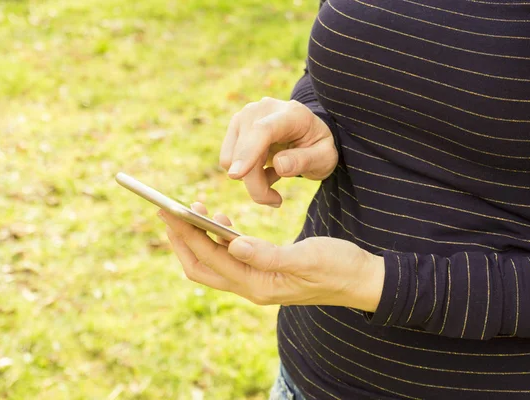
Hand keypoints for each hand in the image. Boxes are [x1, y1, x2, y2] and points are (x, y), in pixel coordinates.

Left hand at [159, 203, 383, 311]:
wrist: (361, 280)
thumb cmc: (339, 267)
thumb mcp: (307, 257)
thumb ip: (268, 254)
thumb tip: (232, 243)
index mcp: (258, 284)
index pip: (209, 257)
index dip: (186, 233)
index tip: (168, 209)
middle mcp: (251, 287)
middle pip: (200, 267)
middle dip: (180, 239)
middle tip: (167, 210)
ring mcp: (256, 283)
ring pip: (212, 264)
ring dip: (196, 239)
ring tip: (192, 210)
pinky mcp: (262, 275)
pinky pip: (228, 260)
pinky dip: (217, 241)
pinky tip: (222, 223)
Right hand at [220, 97, 337, 207]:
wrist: (308, 132)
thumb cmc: (317, 146)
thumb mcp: (325, 157)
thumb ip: (305, 160)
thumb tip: (279, 165)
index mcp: (291, 114)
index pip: (263, 130)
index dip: (249, 152)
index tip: (237, 175)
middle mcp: (261, 109)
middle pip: (244, 152)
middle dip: (257, 185)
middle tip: (276, 200)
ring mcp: (244, 117)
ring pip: (231, 160)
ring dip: (251, 179)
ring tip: (275, 173)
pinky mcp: (234, 128)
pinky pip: (228, 161)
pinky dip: (245, 172)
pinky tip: (265, 166)